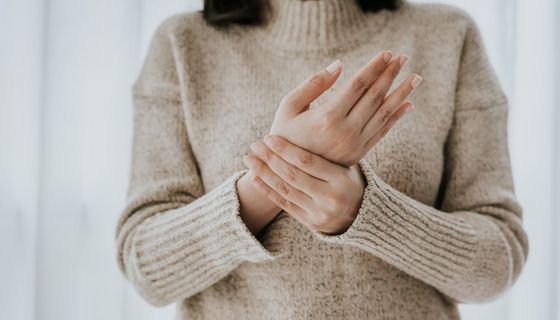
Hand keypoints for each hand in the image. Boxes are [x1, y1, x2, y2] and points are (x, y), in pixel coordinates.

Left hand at [243, 135, 365, 234]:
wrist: (362, 214)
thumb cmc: (348, 179)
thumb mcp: (346, 163)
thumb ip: (328, 148)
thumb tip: (311, 114)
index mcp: (341, 178)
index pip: (307, 161)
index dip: (285, 149)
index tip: (269, 137)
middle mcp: (331, 197)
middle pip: (293, 175)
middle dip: (270, 159)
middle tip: (255, 144)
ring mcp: (320, 212)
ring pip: (286, 190)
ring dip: (264, 173)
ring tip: (249, 159)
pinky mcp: (311, 223)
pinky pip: (284, 204)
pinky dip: (267, 191)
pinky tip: (255, 179)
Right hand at [269, 51, 420, 166]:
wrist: (286, 174)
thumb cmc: (283, 134)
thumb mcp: (289, 106)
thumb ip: (313, 84)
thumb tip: (339, 65)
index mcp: (327, 117)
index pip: (358, 85)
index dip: (374, 67)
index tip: (388, 53)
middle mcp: (345, 132)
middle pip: (375, 97)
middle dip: (391, 75)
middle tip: (404, 57)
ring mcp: (354, 145)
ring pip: (384, 114)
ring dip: (401, 94)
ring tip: (414, 77)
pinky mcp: (358, 154)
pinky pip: (382, 132)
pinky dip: (396, 117)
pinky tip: (407, 104)